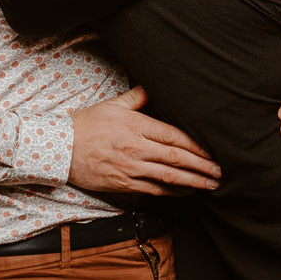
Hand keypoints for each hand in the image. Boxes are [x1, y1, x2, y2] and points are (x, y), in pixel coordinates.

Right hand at [68, 86, 221, 195]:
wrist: (59, 149)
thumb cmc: (86, 125)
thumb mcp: (112, 105)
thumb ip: (137, 97)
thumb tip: (153, 86)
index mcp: (136, 126)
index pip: (174, 136)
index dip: (197, 146)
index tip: (213, 151)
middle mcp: (136, 149)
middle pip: (176, 159)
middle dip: (202, 166)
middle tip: (221, 171)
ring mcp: (130, 169)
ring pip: (168, 178)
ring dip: (193, 182)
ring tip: (211, 185)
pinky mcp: (123, 185)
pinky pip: (153, 191)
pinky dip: (173, 193)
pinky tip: (186, 192)